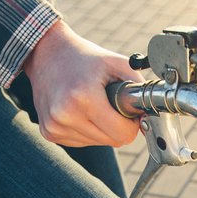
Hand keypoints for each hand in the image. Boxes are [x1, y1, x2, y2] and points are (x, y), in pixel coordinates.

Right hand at [20, 21, 140, 147]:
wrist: (46, 53)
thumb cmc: (84, 58)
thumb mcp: (117, 63)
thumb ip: (139, 89)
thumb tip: (150, 117)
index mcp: (83, 98)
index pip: (122, 134)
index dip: (131, 123)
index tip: (128, 109)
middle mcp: (65, 116)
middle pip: (112, 141)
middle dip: (118, 125)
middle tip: (110, 103)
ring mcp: (54, 127)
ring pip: (98, 143)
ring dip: (102, 128)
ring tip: (91, 103)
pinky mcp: (49, 133)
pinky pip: (82, 142)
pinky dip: (87, 129)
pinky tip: (79, 110)